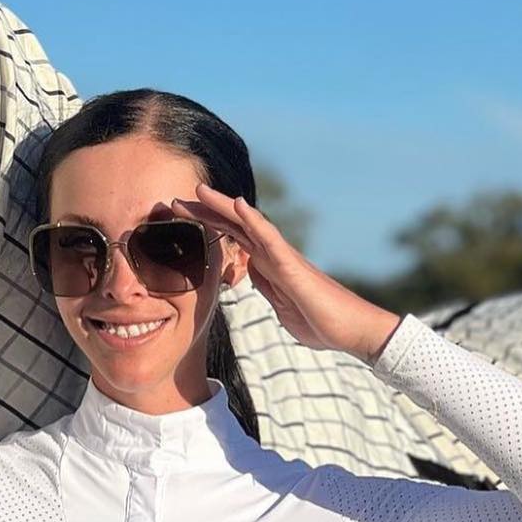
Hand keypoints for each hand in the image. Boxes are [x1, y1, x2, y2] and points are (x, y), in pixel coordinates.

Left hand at [170, 183, 400, 362]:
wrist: (349, 331)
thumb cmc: (319, 322)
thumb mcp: (281, 308)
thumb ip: (267, 291)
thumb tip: (253, 278)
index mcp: (266, 267)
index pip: (229, 242)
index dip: (204, 230)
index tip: (177, 222)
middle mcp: (272, 256)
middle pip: (232, 228)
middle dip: (202, 214)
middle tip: (172, 202)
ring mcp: (282, 257)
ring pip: (247, 225)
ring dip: (222, 207)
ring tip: (198, 190)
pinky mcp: (291, 265)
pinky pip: (269, 238)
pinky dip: (252, 219)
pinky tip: (236, 204)